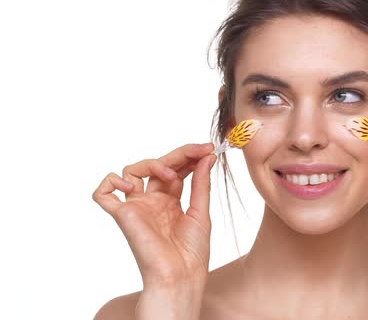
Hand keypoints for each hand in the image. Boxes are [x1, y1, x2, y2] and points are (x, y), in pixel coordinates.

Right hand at [92, 143, 216, 287]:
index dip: (189, 157)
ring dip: (153, 164)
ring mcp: (137, 207)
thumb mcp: (201, 211)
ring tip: (172, 174)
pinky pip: (103, 194)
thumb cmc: (192, 252)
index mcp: (170, 201)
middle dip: (179, 154)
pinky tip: (130, 185)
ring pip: (132, 171)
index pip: (175, 170)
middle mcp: (152, 201)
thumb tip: (207, 157)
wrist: (181, 276)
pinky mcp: (123, 215)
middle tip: (201, 149)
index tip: (208, 149)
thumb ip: (201, 183)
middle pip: (158, 166)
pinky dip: (111, 182)